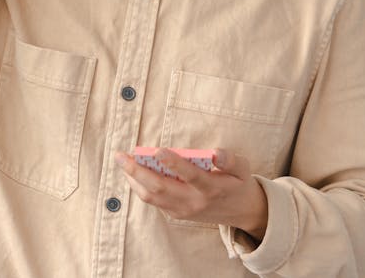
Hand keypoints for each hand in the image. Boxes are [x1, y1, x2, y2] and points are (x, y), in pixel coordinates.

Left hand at [115, 148, 267, 239]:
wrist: (241, 212)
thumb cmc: (238, 183)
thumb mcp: (243, 169)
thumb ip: (231, 160)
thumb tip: (217, 153)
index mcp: (212, 188)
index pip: (191, 176)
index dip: (175, 164)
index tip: (158, 150)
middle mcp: (194, 202)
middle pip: (161, 189)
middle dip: (138, 172)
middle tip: (121, 156)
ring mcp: (183, 210)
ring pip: (152, 197)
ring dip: (134, 179)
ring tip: (122, 161)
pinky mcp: (176, 214)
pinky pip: (153, 201)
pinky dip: (140, 186)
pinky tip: (132, 171)